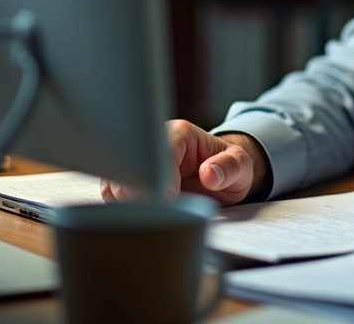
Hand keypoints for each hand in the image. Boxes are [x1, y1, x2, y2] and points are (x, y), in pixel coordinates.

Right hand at [100, 119, 268, 205]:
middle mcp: (153, 144)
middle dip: (142, 195)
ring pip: (115, 183)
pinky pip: (113, 197)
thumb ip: (229, 168)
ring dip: (129, 205)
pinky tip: (140, 219)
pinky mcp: (129, 182)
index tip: (171, 200)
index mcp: (179, 134)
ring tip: (151, 217)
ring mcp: (138, 162)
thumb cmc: (229, 168)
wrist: (221, 176)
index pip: (157, 153)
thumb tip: (209, 173)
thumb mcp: (241, 166)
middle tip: (159, 213)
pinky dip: (122, 210)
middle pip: (129, 168)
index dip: (160, 180)